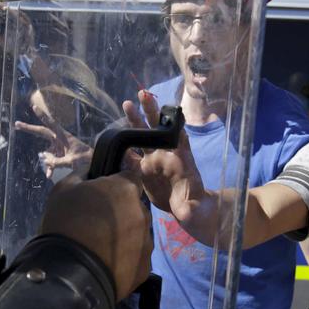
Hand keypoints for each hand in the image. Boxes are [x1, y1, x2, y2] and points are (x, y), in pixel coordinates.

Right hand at [14, 119, 92, 178]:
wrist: (94, 162)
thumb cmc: (85, 159)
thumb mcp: (72, 161)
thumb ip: (58, 162)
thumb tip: (44, 161)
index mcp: (63, 136)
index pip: (50, 124)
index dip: (42, 116)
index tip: (34, 107)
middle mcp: (59, 139)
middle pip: (42, 132)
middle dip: (29, 129)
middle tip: (17, 124)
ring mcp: (58, 146)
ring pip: (46, 152)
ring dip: (46, 161)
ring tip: (50, 172)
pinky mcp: (59, 153)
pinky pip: (51, 159)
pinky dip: (50, 167)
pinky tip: (49, 175)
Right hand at [40, 174, 152, 300]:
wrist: (70, 275)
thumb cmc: (65, 224)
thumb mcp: (63, 189)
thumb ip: (82, 175)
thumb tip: (90, 171)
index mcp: (125, 190)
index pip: (129, 178)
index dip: (115, 187)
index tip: (102, 197)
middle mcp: (143, 213)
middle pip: (135, 207)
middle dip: (121, 212)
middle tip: (98, 225)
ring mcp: (146, 242)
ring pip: (138, 233)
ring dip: (126, 236)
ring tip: (102, 249)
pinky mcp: (145, 268)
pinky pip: (137, 258)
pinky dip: (126, 259)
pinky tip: (107, 265)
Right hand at [121, 89, 205, 221]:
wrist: (186, 209)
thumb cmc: (194, 206)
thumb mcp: (193, 209)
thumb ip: (190, 209)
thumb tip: (188, 213)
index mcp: (180, 159)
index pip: (176, 136)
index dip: (171, 123)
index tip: (166, 110)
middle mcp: (166, 155)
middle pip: (157, 129)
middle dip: (150, 111)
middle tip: (142, 95)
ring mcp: (153, 160)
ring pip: (142, 137)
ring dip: (135, 121)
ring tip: (127, 103)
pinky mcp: (143, 170)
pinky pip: (131, 156)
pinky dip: (123, 148)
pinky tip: (114, 138)